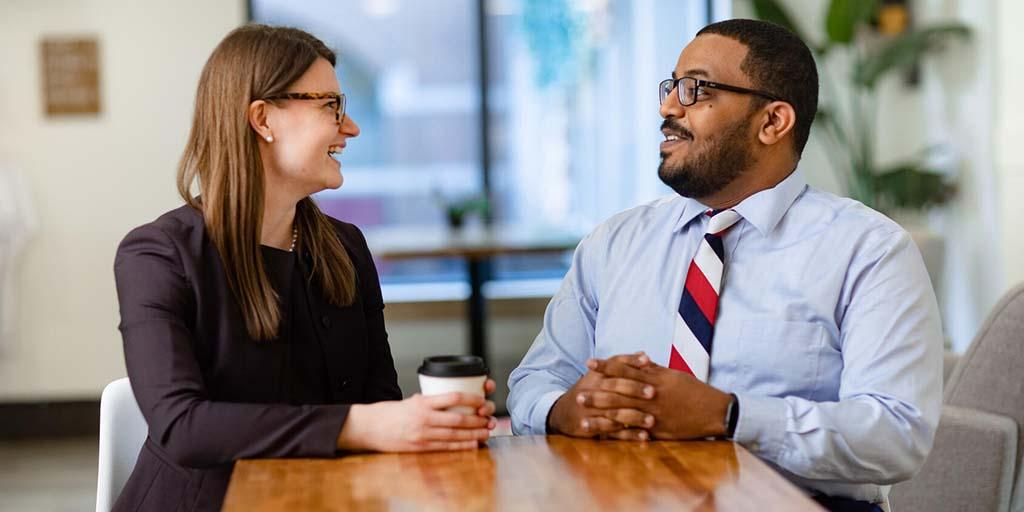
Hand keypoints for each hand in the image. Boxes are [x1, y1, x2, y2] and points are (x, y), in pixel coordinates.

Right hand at [338, 379, 497, 451]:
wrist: (368, 428)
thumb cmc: (389, 413)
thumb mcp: (410, 401)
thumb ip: (429, 402)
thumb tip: (450, 401)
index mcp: (422, 402)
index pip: (453, 397)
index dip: (472, 399)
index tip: (483, 399)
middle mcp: (423, 418)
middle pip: (458, 418)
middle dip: (478, 419)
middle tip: (490, 417)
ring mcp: (422, 434)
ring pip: (455, 434)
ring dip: (474, 433)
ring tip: (487, 431)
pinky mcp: (420, 447)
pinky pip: (446, 447)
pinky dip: (462, 446)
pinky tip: (473, 444)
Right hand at [547, 353, 656, 440]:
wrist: (562, 413)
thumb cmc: (588, 391)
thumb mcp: (600, 375)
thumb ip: (622, 365)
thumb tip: (644, 354)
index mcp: (596, 375)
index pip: (614, 364)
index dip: (630, 361)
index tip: (648, 361)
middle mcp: (592, 391)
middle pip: (614, 388)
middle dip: (634, 389)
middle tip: (653, 392)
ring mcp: (591, 411)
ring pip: (614, 413)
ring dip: (634, 417)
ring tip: (652, 420)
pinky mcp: (593, 428)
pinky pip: (613, 432)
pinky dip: (629, 435)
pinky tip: (644, 436)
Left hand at [587, 358, 732, 439]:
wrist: (715, 411)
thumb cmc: (694, 391)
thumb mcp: (674, 376)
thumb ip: (654, 369)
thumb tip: (638, 358)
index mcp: (656, 379)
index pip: (625, 369)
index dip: (606, 366)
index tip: (589, 363)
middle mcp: (652, 395)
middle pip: (619, 392)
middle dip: (597, 393)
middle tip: (578, 394)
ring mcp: (654, 414)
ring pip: (623, 412)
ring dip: (602, 413)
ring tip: (585, 414)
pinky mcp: (659, 429)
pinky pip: (635, 430)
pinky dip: (619, 432)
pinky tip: (604, 434)